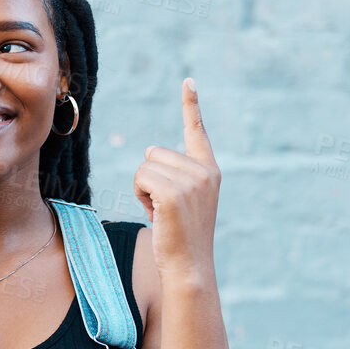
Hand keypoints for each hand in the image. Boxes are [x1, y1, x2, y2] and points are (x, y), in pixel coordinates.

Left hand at [133, 78, 219, 276]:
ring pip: (144, 166)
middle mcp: (204, 172)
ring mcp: (191, 182)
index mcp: (209, 171)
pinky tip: (156, 215)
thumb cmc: (180, 237)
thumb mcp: (183, 200)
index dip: (191, 105)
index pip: (197, 131)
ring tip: (161, 213)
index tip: (188, 80)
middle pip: (154, 153)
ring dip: (143, 189)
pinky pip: (140, 177)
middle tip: (164, 207)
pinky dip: (140, 195)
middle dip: (149, 178)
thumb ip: (174, 175)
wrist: (189, 267)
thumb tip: (148, 153)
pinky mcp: (174, 193)